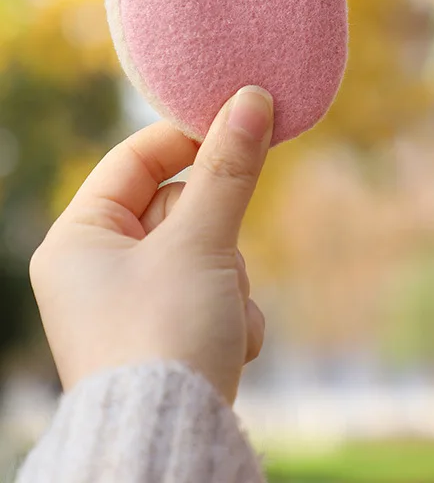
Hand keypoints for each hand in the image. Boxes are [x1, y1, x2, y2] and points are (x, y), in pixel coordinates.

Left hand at [29, 86, 273, 404]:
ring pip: (205, 250)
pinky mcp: (167, 331)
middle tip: (223, 256)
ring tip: (222, 314)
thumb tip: (252, 98)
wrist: (172, 437)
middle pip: (179, 207)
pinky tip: (228, 342)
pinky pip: (212, 290)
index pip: (136, 159)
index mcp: (79, 239)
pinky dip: (232, 309)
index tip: (240, 124)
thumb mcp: (201, 240)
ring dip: (230, 277)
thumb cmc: (165, 333)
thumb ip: (229, 168)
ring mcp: (134, 303)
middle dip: (216, 232)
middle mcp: (98, 269)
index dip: (188, 139)